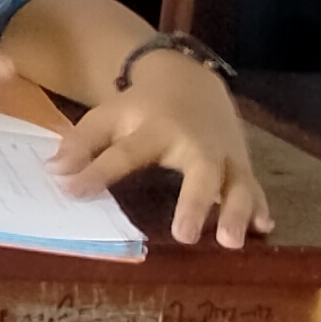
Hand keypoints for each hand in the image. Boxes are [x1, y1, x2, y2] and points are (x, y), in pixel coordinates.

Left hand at [53, 51, 273, 248]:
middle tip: (185, 237)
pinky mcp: (242, 162)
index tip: (73, 192)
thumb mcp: (107, 116)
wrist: (189, 80)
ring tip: (231, 241)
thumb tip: (54, 174)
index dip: (96, 173)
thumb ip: (80, 143)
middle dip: (195, 203)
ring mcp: (223, 153)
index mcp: (153, 129)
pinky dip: (261, 205)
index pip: (123, 154)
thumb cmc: (140, 108)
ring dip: (237, 211)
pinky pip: (255, 185)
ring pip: (237, 182)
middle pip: (200, 171)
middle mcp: (193, 142)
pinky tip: (266, 226)